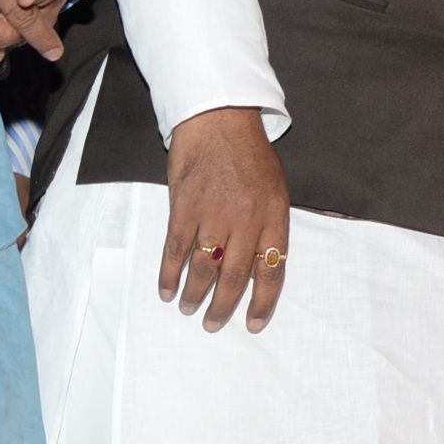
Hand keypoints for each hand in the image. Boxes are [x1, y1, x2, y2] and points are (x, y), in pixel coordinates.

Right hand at [158, 105, 290, 332]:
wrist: (220, 120)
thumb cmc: (251, 155)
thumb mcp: (276, 189)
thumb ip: (269, 227)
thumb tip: (261, 267)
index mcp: (274, 216)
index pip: (273, 270)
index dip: (263, 302)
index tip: (253, 324)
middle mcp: (247, 219)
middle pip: (235, 276)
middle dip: (224, 307)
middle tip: (213, 324)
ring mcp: (214, 213)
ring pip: (204, 268)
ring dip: (195, 294)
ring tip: (190, 309)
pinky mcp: (184, 207)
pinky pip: (175, 250)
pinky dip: (169, 274)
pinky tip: (167, 290)